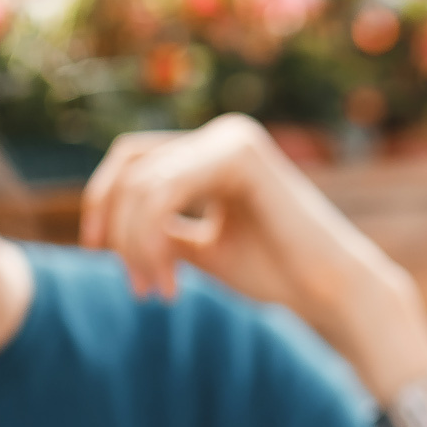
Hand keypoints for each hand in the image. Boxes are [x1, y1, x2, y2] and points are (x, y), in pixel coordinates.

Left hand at [79, 115, 426, 395]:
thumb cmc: (276, 274)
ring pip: (143, 183)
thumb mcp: (202, 247)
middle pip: (130, 168)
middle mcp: (223, 134)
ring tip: (155, 291)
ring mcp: (232, 139)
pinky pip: (165, 192)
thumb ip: (163, 229)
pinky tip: (172, 282)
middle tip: (135, 287)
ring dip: (136, 245)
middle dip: (117, 230)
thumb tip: (109, 227)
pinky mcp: (240, 156)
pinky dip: (152, 241)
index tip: (95, 254)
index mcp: (213, 151)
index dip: (103, 204)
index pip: (133, 162)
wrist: (331, 292)